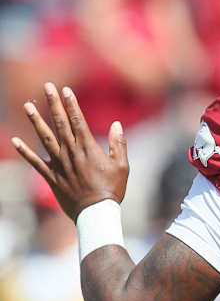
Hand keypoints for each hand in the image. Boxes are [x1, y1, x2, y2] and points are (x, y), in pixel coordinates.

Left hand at [11, 83, 128, 221]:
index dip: (71, 104)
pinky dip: (25, 151)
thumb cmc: (112, 189)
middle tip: (46, 87)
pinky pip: (35, 162)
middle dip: (53, 104)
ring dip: (35, 121)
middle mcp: (71, 152)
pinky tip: (15, 141)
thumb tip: (117, 125)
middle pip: (60, 123)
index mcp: (88, 148)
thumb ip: (119, 144)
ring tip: (27, 106)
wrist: (95, 213)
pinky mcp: (51, 177)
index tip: (65, 90)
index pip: (78, 120)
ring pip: (44, 138)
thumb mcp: (122, 166)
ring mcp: (59, 164)